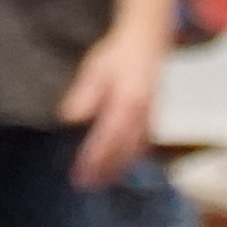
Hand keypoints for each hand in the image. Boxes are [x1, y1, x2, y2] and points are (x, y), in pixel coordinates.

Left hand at [59, 22, 169, 187]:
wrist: (148, 39)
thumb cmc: (118, 53)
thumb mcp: (95, 68)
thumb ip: (84, 94)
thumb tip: (70, 117)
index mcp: (126, 103)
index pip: (107, 139)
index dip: (94, 159)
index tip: (80, 174)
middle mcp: (141, 114)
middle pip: (123, 151)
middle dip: (106, 170)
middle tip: (88, 186)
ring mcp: (151, 116)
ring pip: (136, 149)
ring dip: (120, 168)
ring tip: (103, 181)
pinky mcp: (155, 115)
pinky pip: (145, 143)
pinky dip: (133, 157)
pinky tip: (123, 164)